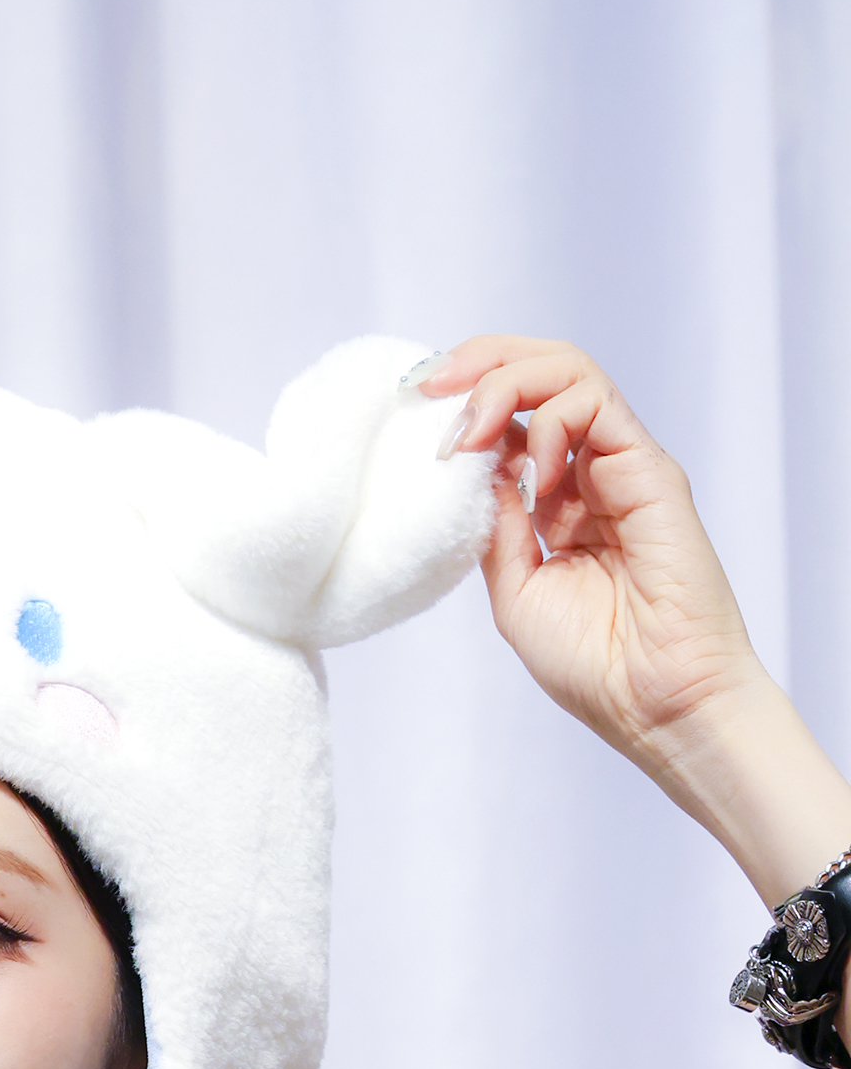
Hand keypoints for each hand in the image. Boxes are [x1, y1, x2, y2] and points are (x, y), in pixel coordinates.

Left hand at [416, 338, 764, 778]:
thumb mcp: (514, 589)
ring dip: (504, 383)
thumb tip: (467, 462)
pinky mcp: (649, 469)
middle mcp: (590, 473)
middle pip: (538, 375)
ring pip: (567, 371)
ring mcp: (621, 466)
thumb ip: (494, 523)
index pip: (510, 418)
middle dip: (477, 364)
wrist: (656, 703)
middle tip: (428, 386)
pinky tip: (528, 471)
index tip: (413, 410)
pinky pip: (596, 403)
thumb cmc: (593, 665)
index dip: (461, 400)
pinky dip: (548, 420)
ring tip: (469, 431)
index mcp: (557, 502)